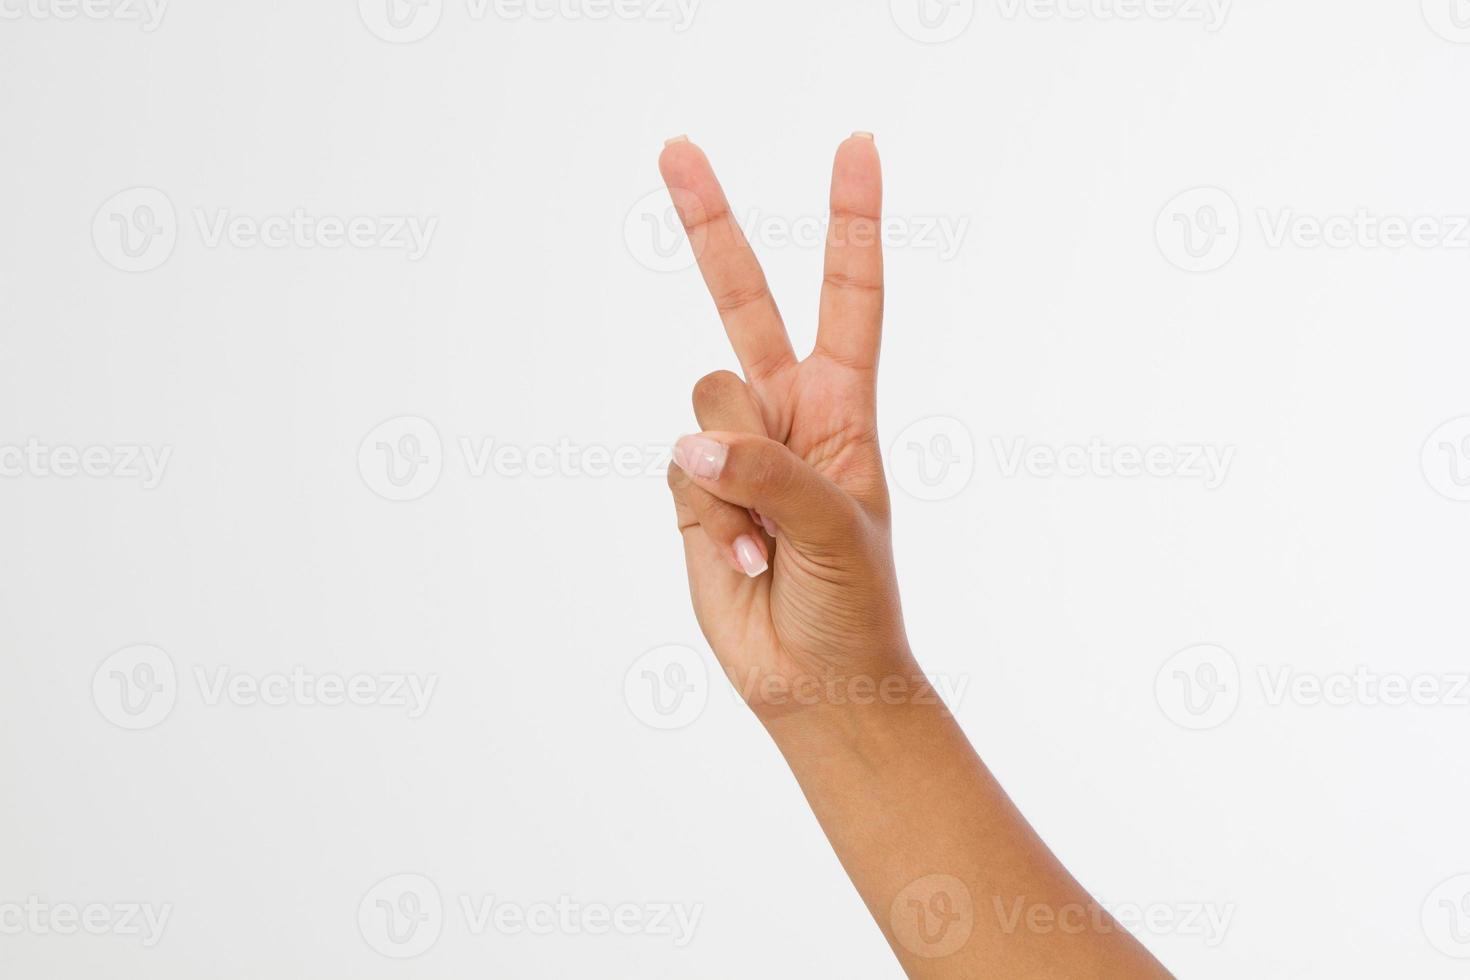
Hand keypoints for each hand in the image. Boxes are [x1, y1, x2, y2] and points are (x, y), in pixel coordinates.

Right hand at [660, 134, 917, 718]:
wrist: (815, 680)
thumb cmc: (855, 603)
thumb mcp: (837, 528)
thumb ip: (769, 472)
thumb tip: (692, 444)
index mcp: (843, 406)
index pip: (851, 297)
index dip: (851, 222)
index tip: (858, 146)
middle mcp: (784, 414)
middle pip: (743, 303)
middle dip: (709, 226)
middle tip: (675, 148)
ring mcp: (733, 451)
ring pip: (702, 402)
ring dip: (731, 474)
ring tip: (767, 542)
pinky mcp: (691, 493)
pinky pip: (677, 470)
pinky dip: (709, 518)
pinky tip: (742, 562)